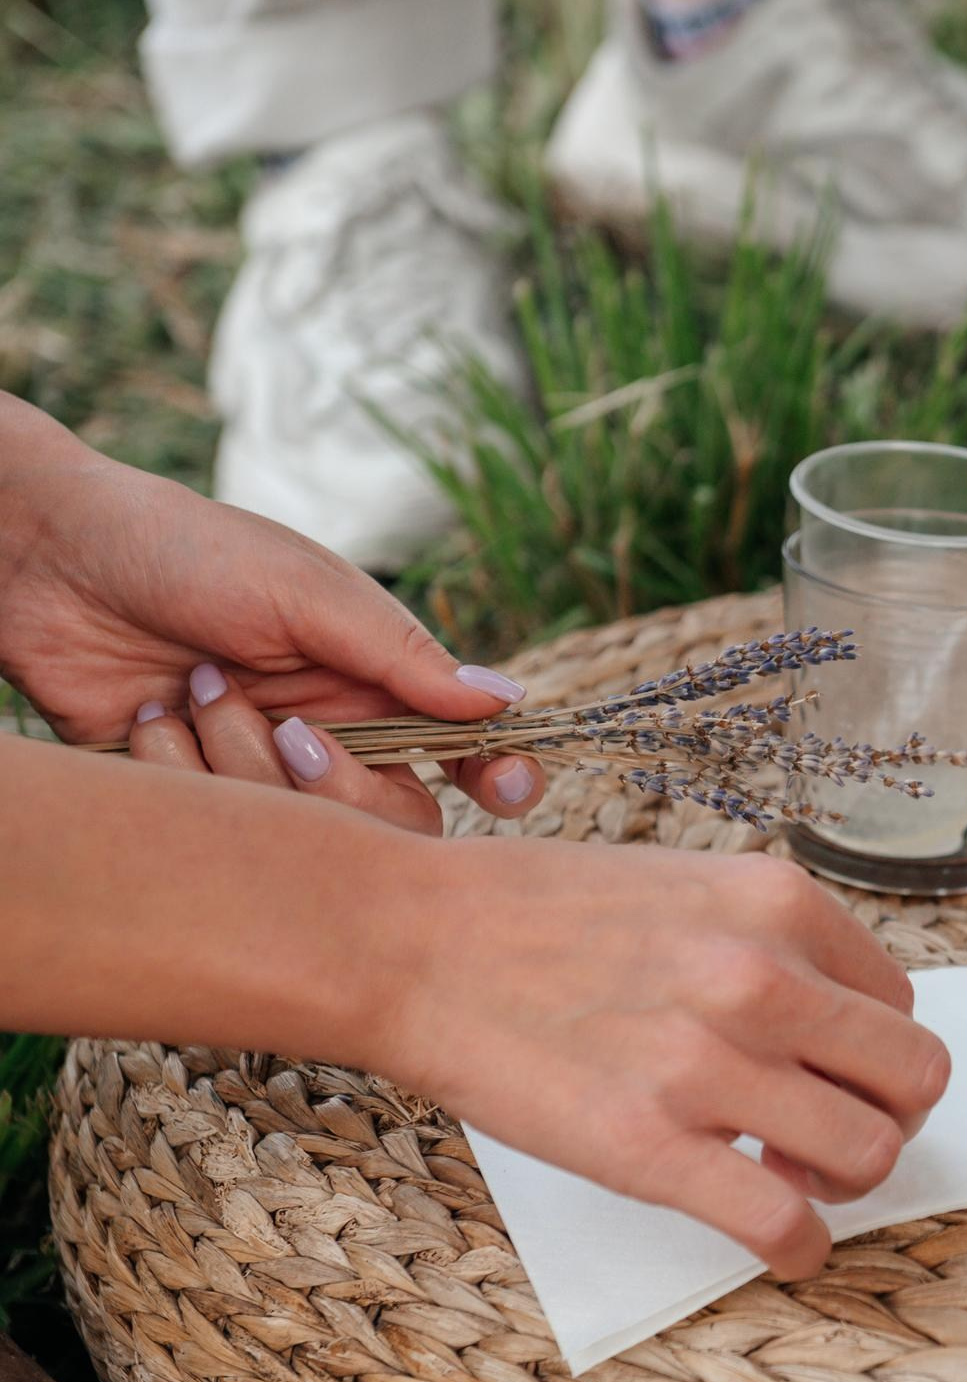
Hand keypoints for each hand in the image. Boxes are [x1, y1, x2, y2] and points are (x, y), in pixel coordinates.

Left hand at [0, 397, 543, 831]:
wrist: (47, 562)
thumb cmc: (184, 550)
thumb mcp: (302, 590)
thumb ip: (399, 652)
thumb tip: (505, 700)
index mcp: (368, 674)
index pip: (460, 743)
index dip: (494, 773)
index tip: (502, 790)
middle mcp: (323, 730)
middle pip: (388, 816)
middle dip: (336, 785)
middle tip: (286, 731)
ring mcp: (255, 768)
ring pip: (295, 831)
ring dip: (234, 759)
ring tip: (187, 692)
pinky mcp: (188, 796)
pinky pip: (211, 830)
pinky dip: (173, 772)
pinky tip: (145, 721)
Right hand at [382, 838, 950, 1277]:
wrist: (410, 943)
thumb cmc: (533, 916)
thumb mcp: (682, 886)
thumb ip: (766, 942)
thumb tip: (832, 1024)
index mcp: (778, 904)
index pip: (899, 1002)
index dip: (869, 1054)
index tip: (826, 1077)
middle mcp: (763, 978)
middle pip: (913, 1078)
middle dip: (887, 1119)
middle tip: (830, 1137)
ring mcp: (709, 1066)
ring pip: (870, 1154)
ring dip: (846, 1186)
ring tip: (792, 1183)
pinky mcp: (651, 1149)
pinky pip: (783, 1225)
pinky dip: (802, 1252)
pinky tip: (781, 1247)